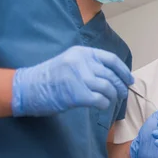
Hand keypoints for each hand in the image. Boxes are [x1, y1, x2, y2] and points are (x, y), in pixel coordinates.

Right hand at [11, 46, 133, 116]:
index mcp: (82, 52)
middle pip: (111, 74)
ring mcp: (78, 77)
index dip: (123, 71)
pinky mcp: (76, 93)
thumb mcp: (70, 62)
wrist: (27, 88)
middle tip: (122, 94)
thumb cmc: (50, 77)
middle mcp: (81, 61)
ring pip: (108, 87)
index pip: (111, 59)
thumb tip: (114, 76)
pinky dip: (104, 104)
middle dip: (121, 86)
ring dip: (113, 96)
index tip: (129, 80)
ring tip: (111, 101)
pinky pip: (100, 99)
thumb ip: (90, 65)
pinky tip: (101, 106)